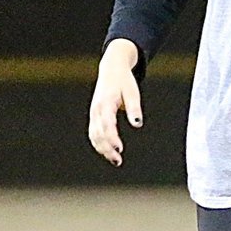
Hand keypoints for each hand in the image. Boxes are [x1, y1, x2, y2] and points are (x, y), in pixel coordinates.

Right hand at [88, 39, 142, 166]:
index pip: (107, 124)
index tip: (119, 148)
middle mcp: (96, 110)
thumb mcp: (132, 92)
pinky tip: (108, 153)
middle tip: (118, 161)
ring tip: (116, 160)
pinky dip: (99, 144)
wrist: (111, 69)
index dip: (112, 138)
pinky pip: (93, 133)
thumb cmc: (124, 81)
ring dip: (103, 149)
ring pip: (94, 135)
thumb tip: (137, 124)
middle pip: (98, 134)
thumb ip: (134, 108)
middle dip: (107, 149)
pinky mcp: (94, 116)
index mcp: (105, 103)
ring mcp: (94, 113)